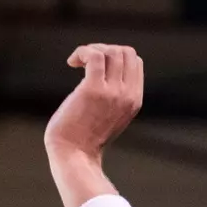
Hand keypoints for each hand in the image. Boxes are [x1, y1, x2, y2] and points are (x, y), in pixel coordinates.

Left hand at [44, 44, 143, 160]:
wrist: (73, 157)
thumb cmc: (83, 139)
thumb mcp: (109, 117)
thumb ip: (114, 97)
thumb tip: (103, 70)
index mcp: (134, 101)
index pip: (135, 62)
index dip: (115, 57)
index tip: (94, 68)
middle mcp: (127, 95)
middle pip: (125, 52)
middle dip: (104, 49)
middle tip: (84, 63)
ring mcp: (112, 92)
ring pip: (112, 51)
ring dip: (91, 49)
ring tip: (77, 62)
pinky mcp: (93, 90)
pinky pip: (95, 56)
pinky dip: (82, 52)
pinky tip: (71, 63)